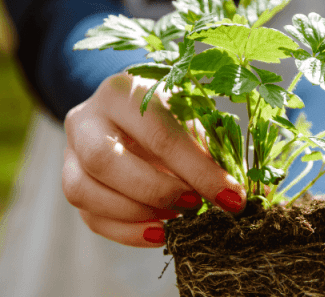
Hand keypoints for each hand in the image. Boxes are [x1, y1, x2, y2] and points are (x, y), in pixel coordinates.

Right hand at [61, 73, 245, 246]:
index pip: (158, 134)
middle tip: (194, 205)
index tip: (232, 198)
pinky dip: (128, 232)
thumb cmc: (170, 115)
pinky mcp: (70, 183)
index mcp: (122, 92)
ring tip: (177, 219)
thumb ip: (215, 153)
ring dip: (136, 214)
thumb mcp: (193, 121)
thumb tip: (254, 194)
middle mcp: (86, 119)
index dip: (198, 171)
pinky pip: (91, 217)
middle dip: (155, 191)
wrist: (133, 114)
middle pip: (103, 160)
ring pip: (84, 191)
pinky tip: (160, 232)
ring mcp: (70, 153)